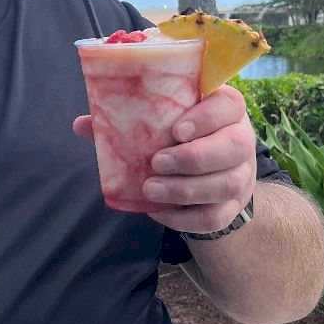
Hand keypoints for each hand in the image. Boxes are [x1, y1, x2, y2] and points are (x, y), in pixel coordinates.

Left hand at [72, 85, 256, 232]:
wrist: (203, 175)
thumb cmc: (174, 139)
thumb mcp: (156, 123)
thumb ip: (123, 119)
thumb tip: (82, 125)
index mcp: (224, 109)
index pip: (229, 104)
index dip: (206, 117)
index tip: (176, 129)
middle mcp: (241, 139)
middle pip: (235, 146)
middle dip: (194, 157)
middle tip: (156, 163)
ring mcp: (241, 175)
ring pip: (227, 184)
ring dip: (186, 190)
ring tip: (150, 190)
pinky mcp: (233, 206)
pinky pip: (215, 217)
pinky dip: (184, 219)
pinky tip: (158, 211)